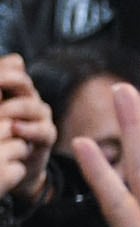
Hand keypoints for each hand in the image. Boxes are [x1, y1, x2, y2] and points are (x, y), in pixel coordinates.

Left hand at [0, 55, 50, 201]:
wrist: (10, 165)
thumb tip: (14, 61)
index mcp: (13, 88)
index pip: (11, 68)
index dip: (1, 70)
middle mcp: (28, 98)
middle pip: (22, 81)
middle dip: (6, 80)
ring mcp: (39, 117)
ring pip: (32, 105)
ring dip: (13, 108)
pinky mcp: (47, 137)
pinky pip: (42, 130)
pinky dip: (28, 129)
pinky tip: (14, 129)